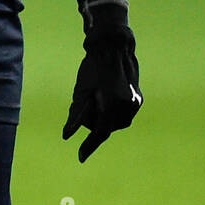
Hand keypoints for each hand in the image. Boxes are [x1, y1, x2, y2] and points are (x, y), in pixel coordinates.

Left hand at [62, 26, 142, 162]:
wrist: (114, 47)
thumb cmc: (93, 68)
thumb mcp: (81, 91)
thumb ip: (74, 115)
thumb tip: (66, 135)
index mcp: (113, 105)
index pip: (99, 133)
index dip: (89, 146)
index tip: (80, 157)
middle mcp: (127, 106)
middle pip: (106, 127)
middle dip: (94, 121)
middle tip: (87, 102)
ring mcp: (135, 103)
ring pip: (115, 123)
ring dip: (104, 117)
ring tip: (97, 97)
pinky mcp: (138, 99)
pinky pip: (122, 114)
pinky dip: (112, 111)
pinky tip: (106, 96)